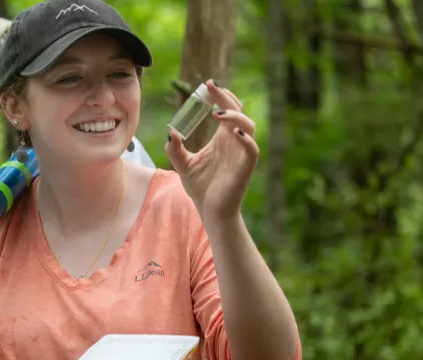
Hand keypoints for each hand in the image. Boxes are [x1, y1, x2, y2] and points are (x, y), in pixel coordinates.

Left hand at [165, 79, 258, 221]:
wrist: (211, 211)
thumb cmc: (201, 188)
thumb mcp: (182, 165)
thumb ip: (175, 149)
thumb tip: (170, 132)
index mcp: (222, 138)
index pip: (225, 109)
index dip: (219, 95)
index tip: (206, 84)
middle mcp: (234, 142)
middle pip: (237, 111)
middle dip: (226, 97)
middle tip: (211, 87)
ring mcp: (241, 153)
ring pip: (249, 126)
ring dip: (235, 116)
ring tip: (216, 113)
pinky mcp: (245, 167)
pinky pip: (252, 149)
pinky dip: (247, 139)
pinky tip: (234, 133)